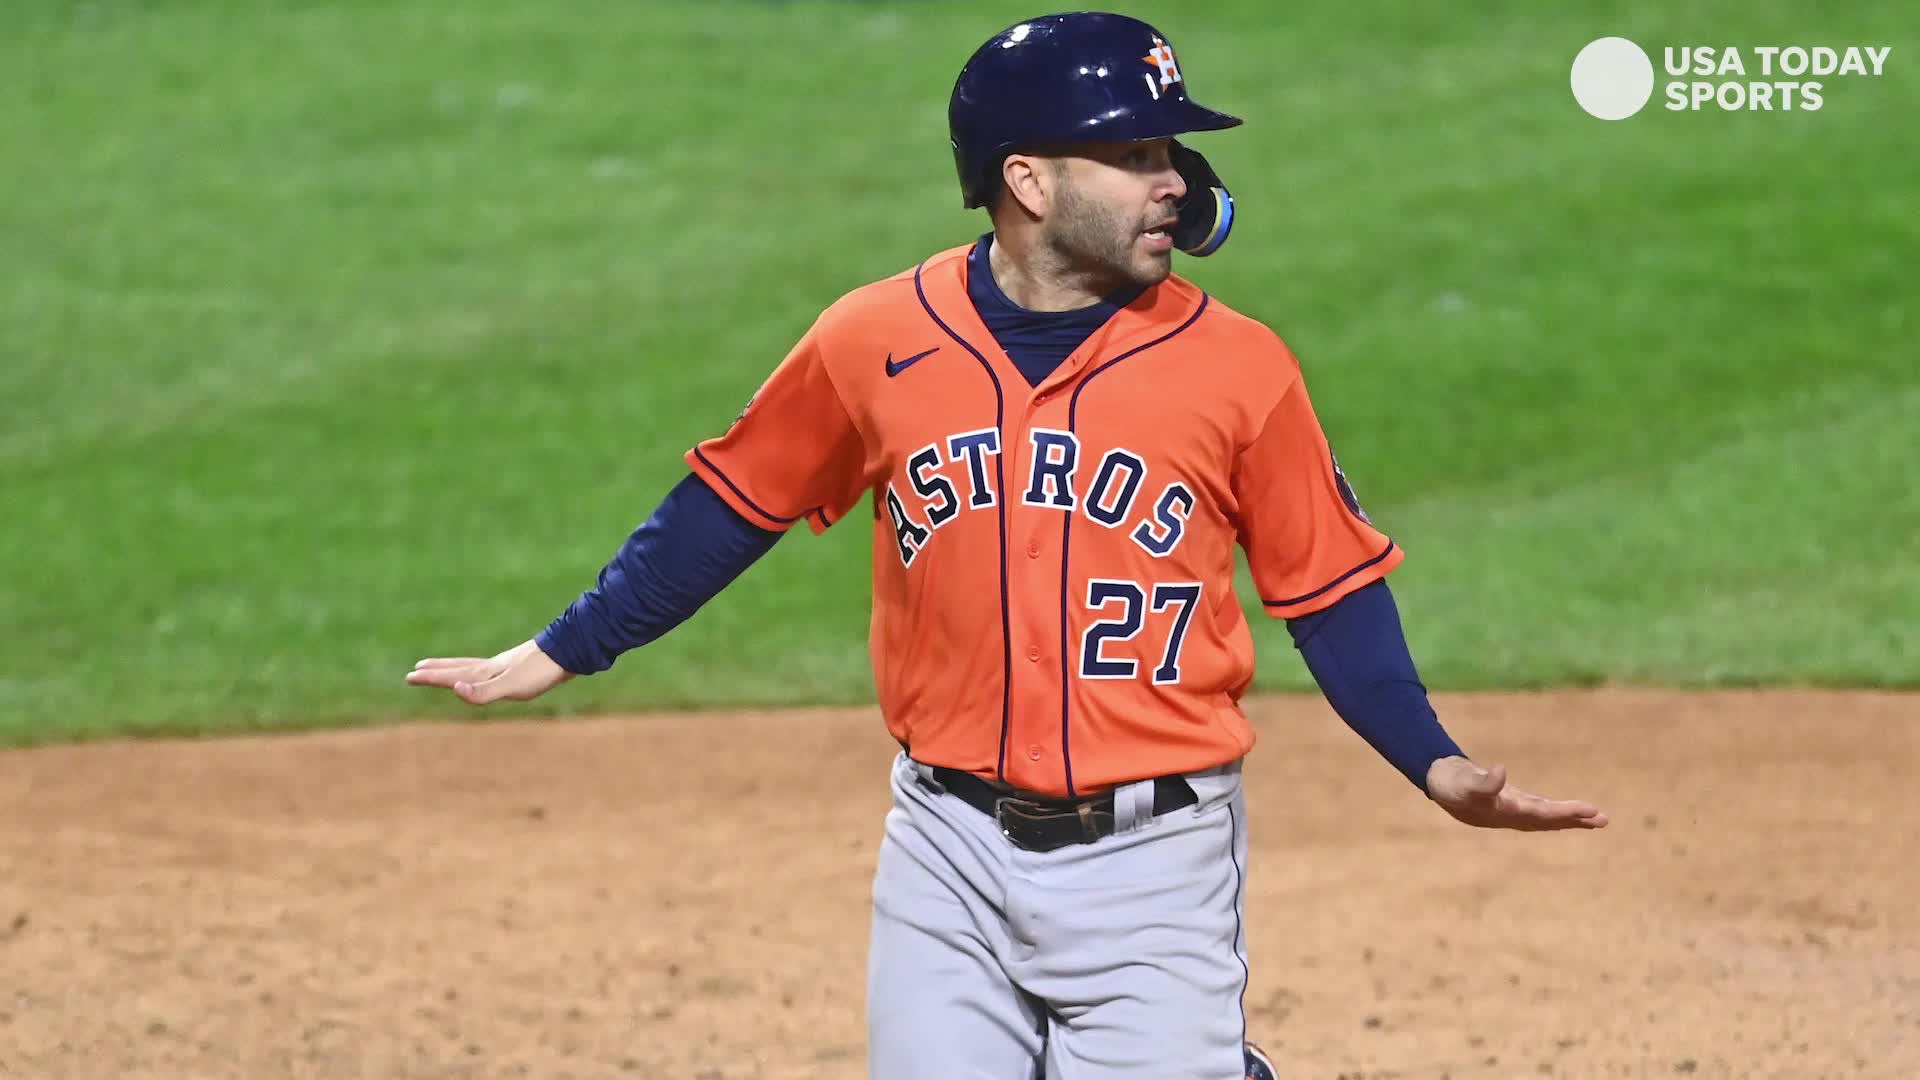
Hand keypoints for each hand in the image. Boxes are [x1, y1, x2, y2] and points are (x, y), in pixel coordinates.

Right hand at [405, 638, 573, 704]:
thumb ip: (483, 692)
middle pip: (458, 668)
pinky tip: (490, 673)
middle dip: (437, 671)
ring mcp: (506, 665)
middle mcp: (493, 667)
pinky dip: (481, 672)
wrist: (569, 652)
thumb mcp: (511, 686)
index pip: (452, 676)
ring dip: (455, 669)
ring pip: (473, 667)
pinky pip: (491, 670)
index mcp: (487, 672)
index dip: (432, 678)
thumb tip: (454, 689)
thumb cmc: (540, 672)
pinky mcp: (520, 667)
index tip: (410, 676)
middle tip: (416, 669)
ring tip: (446, 669)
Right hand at [1425, 756, 1607, 830]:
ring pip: (1548, 818)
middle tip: (1603, 819)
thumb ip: (1483, 782)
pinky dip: (1558, 812)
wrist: (1440, 785)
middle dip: (1575, 819)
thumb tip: (1501, 772)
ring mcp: (1513, 811)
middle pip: (1549, 820)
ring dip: (1572, 819)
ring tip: (1598, 820)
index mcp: (1505, 812)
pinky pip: (1542, 810)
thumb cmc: (1452, 784)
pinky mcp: (1513, 803)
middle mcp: (1513, 816)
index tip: (1589, 811)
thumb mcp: (1465, 782)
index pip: (1542, 815)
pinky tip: (1571, 814)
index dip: (1566, 813)